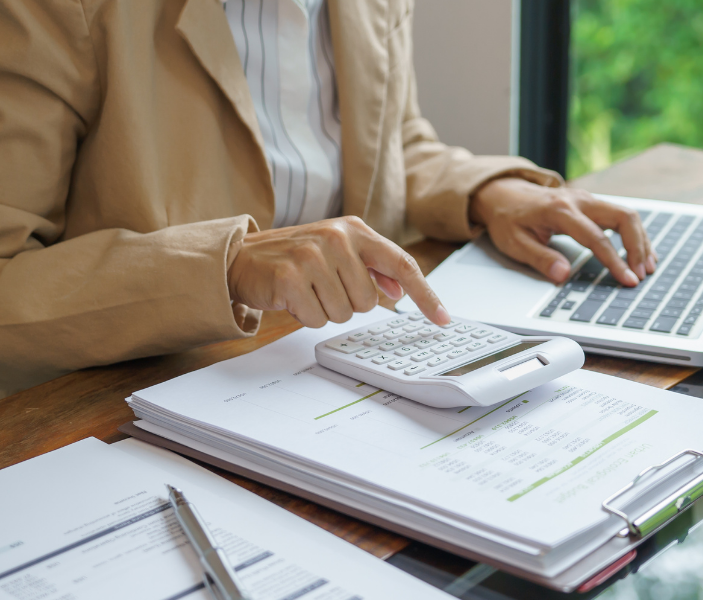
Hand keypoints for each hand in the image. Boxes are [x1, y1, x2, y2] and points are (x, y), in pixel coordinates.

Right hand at [227, 216, 449, 327]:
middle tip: (323, 286)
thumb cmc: (294, 257)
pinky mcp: (291, 277)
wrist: (241, 257)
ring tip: (306, 290)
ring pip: (344, 313)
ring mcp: (312, 256)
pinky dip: (306, 316)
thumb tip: (400, 289)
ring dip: (325, 310)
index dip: (426, 295)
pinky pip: (318, 319)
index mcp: (354, 229)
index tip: (443, 319)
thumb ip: (371, 267)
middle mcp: (336, 238)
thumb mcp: (337, 252)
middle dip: (347, 303)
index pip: (402, 264)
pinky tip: (292, 297)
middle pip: (370, 301)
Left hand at [469, 178, 656, 285]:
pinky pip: (620, 215)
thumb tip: (563, 274)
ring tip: (647, 266)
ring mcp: (587, 199)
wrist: (503, 192)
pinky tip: (640, 252)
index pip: (596, 237)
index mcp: (559, 210)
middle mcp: (579, 200)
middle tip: (642, 274)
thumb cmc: (508, 218)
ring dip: (641, 240)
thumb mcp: (514, 243)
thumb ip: (540, 258)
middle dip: (638, 247)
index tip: (628, 280)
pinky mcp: (591, 203)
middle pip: (623, 217)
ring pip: (626, 214)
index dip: (615, 261)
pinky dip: (634, 234)